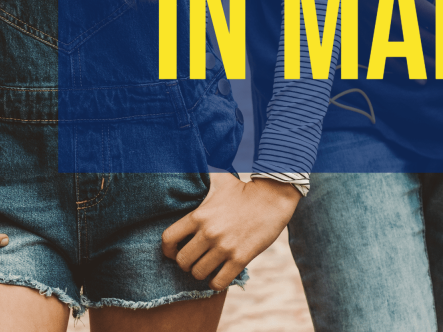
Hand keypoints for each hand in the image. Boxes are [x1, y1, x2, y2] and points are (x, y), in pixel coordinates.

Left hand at [162, 174, 299, 289]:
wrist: (274, 197)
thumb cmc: (244, 189)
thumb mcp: (220, 180)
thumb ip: (202, 175)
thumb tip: (190, 160)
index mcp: (200, 215)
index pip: (168, 239)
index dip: (168, 250)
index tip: (175, 251)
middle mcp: (209, 232)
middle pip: (182, 261)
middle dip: (186, 263)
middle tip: (196, 259)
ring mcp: (225, 247)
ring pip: (198, 274)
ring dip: (202, 272)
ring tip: (209, 266)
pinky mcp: (240, 258)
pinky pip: (218, 283)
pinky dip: (216, 282)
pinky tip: (221, 273)